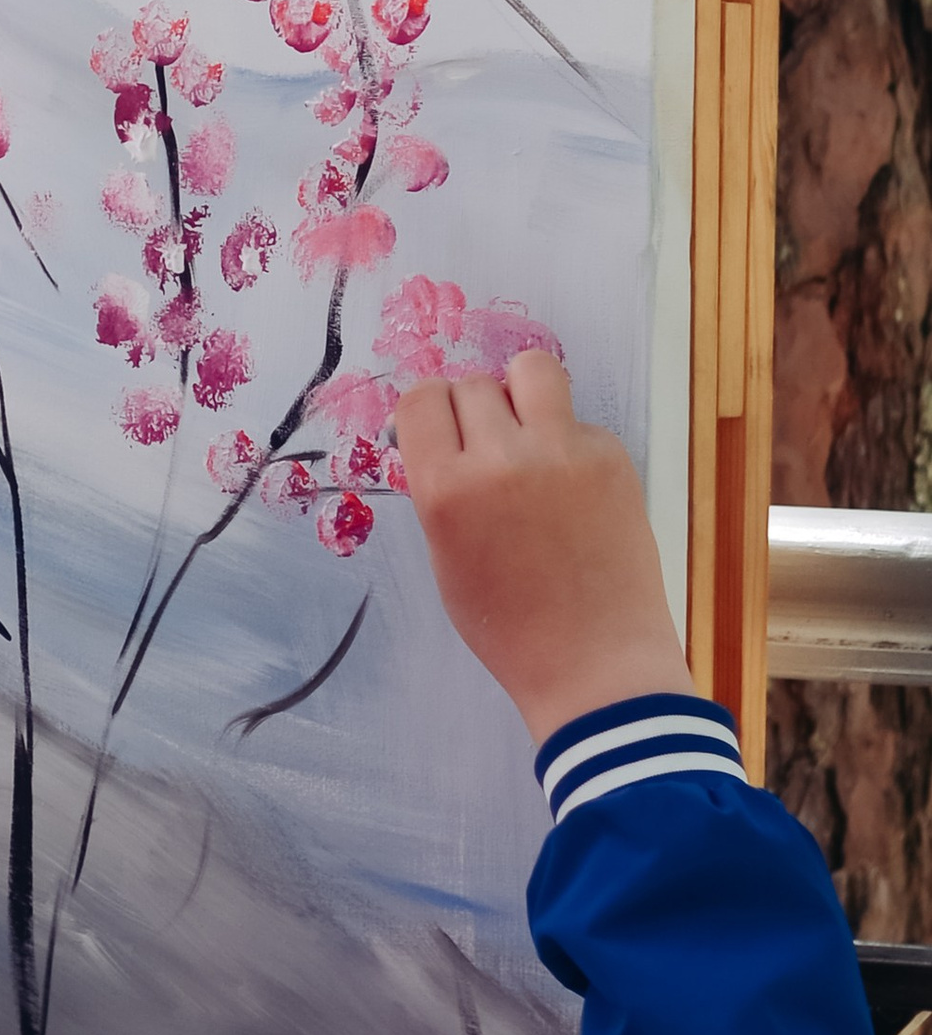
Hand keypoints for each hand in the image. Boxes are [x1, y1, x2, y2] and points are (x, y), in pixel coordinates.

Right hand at [398, 349, 692, 745]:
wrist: (595, 664)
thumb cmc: (509, 626)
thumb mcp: (447, 556)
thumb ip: (443, 488)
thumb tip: (448, 436)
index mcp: (446, 488)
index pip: (421, 398)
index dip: (429, 411)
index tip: (442, 430)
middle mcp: (500, 458)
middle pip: (472, 384)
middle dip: (475, 410)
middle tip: (490, 448)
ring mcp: (563, 452)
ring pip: (533, 369)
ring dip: (524, 392)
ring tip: (532, 433)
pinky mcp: (612, 458)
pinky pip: (579, 421)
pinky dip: (571, 443)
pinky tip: (577, 493)